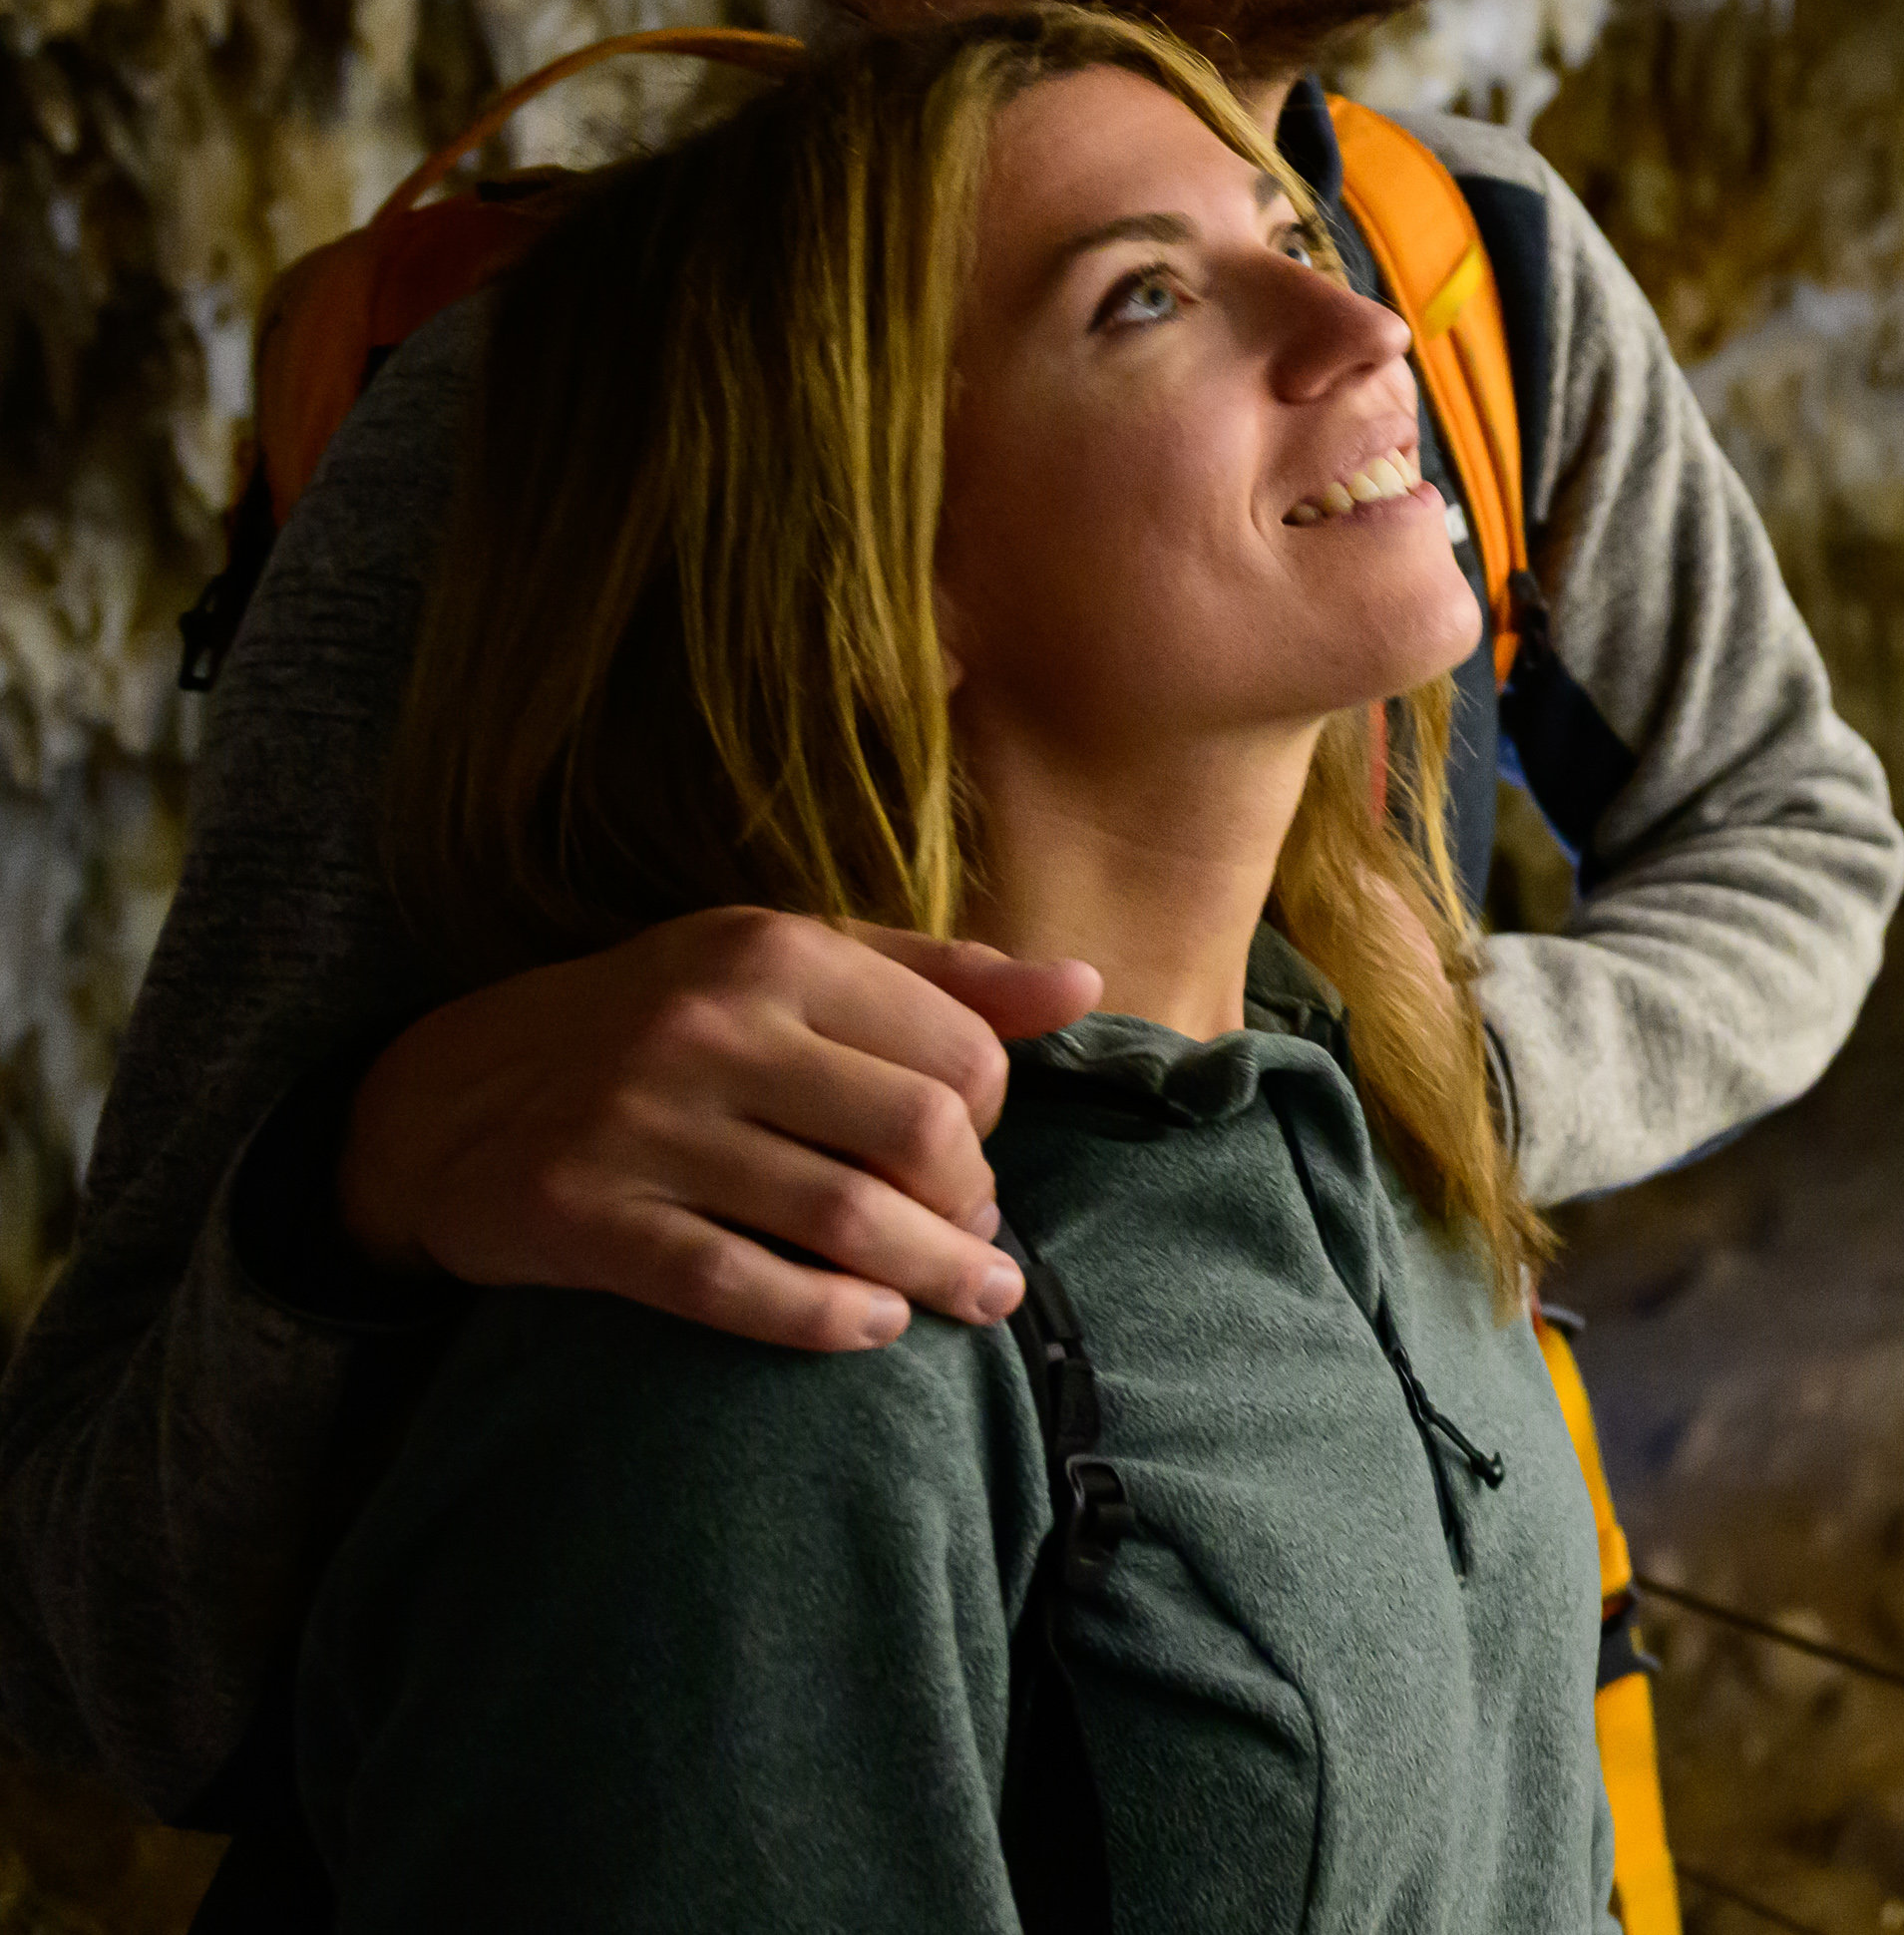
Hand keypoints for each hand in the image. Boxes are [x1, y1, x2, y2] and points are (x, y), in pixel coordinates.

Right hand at [336, 909, 1105, 1351]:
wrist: (444, 1094)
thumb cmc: (659, 1022)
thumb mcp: (790, 964)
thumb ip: (940, 976)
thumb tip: (1084, 987)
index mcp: (775, 951)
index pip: (957, 1050)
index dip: (992, 1120)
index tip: (971, 1157)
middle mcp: (708, 1026)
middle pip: (918, 1132)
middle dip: (972, 1204)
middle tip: (978, 1242)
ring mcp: (639, 1123)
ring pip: (842, 1216)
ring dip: (931, 1275)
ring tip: (972, 1302)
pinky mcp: (581, 1216)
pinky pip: (731, 1283)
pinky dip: (823, 1317)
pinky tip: (872, 1328)